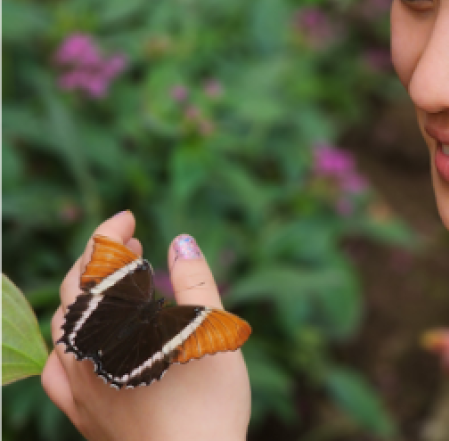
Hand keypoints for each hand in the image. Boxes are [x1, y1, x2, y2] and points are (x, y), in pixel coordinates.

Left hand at [42, 211, 250, 440]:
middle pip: (75, 290)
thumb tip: (180, 241)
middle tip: (129, 242)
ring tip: (114, 285)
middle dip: (98, 258)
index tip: (128, 217)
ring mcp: (77, 385)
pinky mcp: (81, 413)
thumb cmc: (209, 399)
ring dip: (85, 296)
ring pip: (63, 327)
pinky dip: (67, 342)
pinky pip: (55, 368)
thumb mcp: (211, 330)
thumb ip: (195, 281)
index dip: (109, 233)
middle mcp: (84, 352)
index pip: (97, 264)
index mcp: (114, 325)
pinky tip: (83, 343)